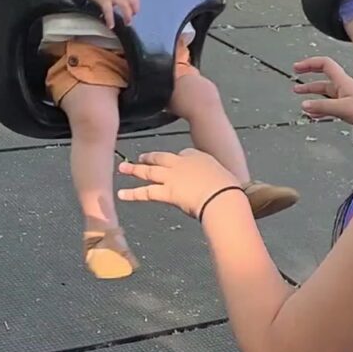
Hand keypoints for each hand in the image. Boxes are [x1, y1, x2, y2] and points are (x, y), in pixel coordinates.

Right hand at [84, 0, 139, 28]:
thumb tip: (127, 4)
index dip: (136, 6)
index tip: (134, 12)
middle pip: (132, 2)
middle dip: (133, 12)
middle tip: (131, 20)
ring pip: (124, 6)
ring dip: (127, 16)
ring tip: (126, 23)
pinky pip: (109, 11)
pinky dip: (110, 19)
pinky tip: (111, 25)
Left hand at [117, 149, 240, 218]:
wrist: (222, 196)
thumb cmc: (230, 191)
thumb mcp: (228, 181)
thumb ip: (222, 184)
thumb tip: (226, 195)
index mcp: (200, 158)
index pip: (185, 154)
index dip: (178, 158)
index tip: (175, 160)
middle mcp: (183, 164)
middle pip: (162, 158)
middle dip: (150, 158)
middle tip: (140, 157)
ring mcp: (172, 177)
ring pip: (149, 172)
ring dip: (135, 170)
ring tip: (123, 168)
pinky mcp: (166, 191)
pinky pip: (146, 192)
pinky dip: (133, 193)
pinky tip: (122, 194)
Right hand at [292, 56, 352, 134]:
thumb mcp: (343, 108)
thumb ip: (323, 107)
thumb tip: (304, 105)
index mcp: (342, 82)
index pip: (324, 65)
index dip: (310, 64)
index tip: (296, 68)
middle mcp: (344, 88)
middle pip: (323, 81)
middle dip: (308, 84)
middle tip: (295, 88)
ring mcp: (347, 99)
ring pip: (326, 96)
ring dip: (314, 98)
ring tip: (301, 102)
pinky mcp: (350, 110)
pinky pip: (331, 107)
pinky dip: (322, 110)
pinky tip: (314, 116)